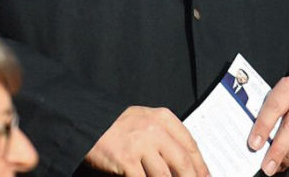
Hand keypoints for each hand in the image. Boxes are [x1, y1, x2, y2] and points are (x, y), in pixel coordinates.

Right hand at [85, 106, 209, 176]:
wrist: (87, 120)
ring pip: (165, 176)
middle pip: (183, 162)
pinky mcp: (126, 159)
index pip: (190, 146)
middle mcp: (155, 129)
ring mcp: (140, 144)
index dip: (201, 168)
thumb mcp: (145, 121)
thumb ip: (165, 137)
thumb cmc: (117, 124)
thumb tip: (185, 165)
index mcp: (163, 118)